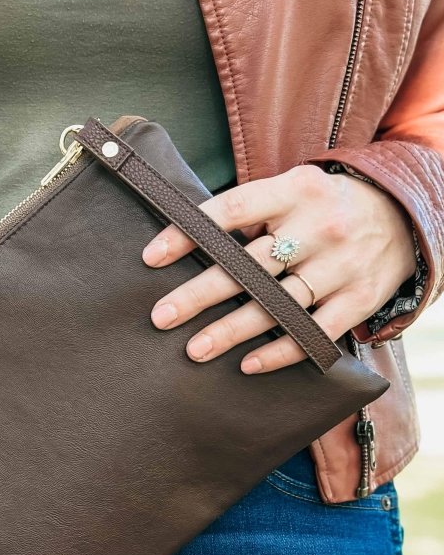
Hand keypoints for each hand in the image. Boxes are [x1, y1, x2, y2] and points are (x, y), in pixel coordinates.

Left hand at [143, 163, 417, 372]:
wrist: (403, 216)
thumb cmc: (325, 207)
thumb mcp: (293, 192)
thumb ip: (251, 213)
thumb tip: (186, 241)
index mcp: (296, 191)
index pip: (232, 210)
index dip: (189, 233)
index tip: (151, 258)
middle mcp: (320, 226)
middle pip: (250, 264)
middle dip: (200, 293)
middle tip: (161, 316)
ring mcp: (342, 265)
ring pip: (279, 303)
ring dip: (232, 330)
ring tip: (194, 349)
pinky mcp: (360, 298)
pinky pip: (316, 332)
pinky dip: (282, 350)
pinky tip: (249, 363)